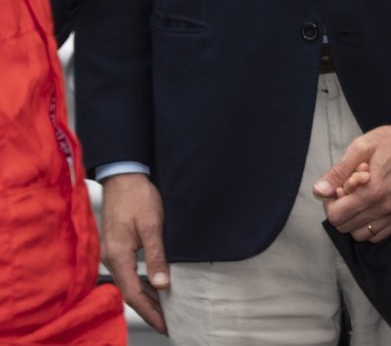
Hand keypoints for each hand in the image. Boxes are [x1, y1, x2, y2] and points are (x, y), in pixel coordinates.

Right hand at [100, 173, 168, 333]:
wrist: (124, 176)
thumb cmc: (137, 196)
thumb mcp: (152, 225)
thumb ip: (156, 255)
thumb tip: (163, 283)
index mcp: (118, 256)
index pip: (134, 294)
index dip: (150, 312)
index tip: (165, 325)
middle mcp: (111, 258)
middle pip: (130, 293)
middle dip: (149, 310)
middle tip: (169, 322)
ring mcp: (112, 253)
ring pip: (130, 284)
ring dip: (147, 297)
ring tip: (166, 309)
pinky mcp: (117, 247)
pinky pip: (129, 273)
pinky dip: (143, 284)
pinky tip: (156, 286)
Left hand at [314, 106, 390, 241]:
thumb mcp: (361, 147)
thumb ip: (338, 172)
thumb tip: (319, 191)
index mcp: (373, 191)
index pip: (336, 216)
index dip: (331, 203)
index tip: (338, 188)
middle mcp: (386, 207)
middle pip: (345, 227)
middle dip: (341, 210)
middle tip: (348, 191)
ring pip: (361, 235)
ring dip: (354, 220)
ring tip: (360, 199)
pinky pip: (379, 235)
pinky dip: (369, 226)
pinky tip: (371, 207)